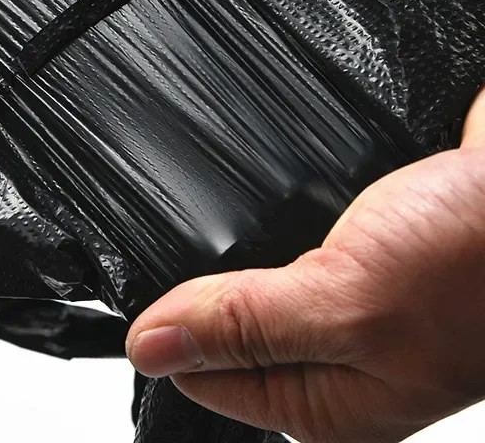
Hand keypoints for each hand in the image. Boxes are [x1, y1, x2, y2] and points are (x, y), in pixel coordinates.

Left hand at [126, 90, 484, 442]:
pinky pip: (284, 240)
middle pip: (225, 327)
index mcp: (329, 401)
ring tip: (238, 213)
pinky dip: (268, 218)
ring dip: (235, 245)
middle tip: (202, 241)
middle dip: (201, 284)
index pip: (206, 377)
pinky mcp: (356, 253)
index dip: (169, 330)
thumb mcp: (345, 302)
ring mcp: (347, 303)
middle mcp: (337, 357)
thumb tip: (151, 348)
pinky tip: (273, 197)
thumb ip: (245, 325)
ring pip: (251, 278)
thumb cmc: (474, 256)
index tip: (147, 287)